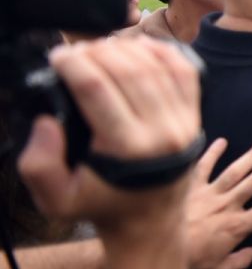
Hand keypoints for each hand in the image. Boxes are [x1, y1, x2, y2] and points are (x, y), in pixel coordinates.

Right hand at [18, 37, 199, 235]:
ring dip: (126, 49)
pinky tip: (138, 47)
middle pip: (128, 71)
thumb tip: (46, 122)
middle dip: (96, 52)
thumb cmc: (101, 206)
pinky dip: (163, 53)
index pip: (97, 88)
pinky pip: (185, 72)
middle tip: (76, 51)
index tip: (57, 56)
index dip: (73, 63)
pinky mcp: (194, 117)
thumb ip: (39, 165)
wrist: (149, 221)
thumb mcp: (56, 200)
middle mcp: (162, 133)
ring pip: (156, 67)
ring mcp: (184, 123)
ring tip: (100, 48)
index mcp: (128, 150)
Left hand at [185, 138, 251, 268]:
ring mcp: (208, 194)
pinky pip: (202, 167)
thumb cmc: (190, 262)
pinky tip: (222, 141)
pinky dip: (211, 153)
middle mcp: (226, 205)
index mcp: (237, 226)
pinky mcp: (190, 189)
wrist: (156, 249)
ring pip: (235, 171)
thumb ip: (240, 261)